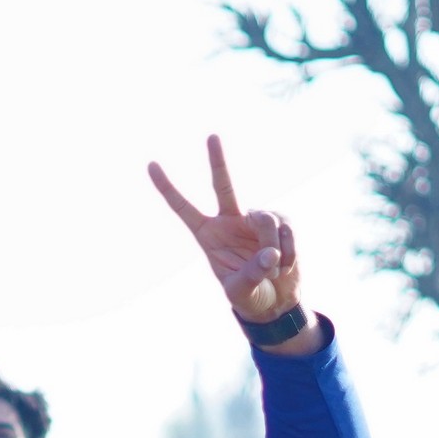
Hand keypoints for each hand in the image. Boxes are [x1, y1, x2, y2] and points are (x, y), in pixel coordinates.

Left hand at [148, 135, 308, 335]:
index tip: (150, 165)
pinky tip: (285, 266)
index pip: (183, 208)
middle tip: (211, 136)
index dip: (168, 188)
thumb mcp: (241, 291)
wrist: (275, 301)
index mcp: (207, 234)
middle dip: (217, 161)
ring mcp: (255, 219)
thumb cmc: (249, 296)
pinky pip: (286, 230)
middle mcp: (229, 220)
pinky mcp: (281, 222)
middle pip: (223, 185)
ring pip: (266, 219)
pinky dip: (288, 251)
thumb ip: (251, 274)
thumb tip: (268, 253)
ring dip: (273, 246)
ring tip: (274, 270)